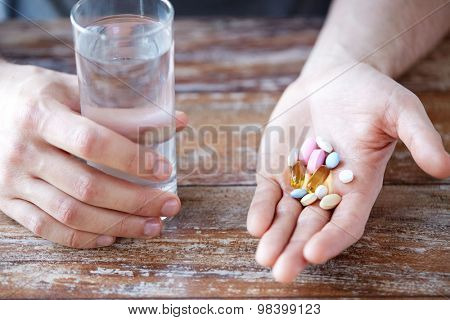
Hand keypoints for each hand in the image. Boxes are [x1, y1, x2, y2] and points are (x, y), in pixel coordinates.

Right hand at [0, 62, 187, 247]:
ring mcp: (13, 181)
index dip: (132, 160)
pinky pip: (46, 229)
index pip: (92, 143)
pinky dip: (82, 238)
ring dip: (118, 225)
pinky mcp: (7, 201)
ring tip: (152, 226)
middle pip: (87, 187)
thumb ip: (121, 108)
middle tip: (170, 206)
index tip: (164, 170)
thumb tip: (177, 122)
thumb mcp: (73, 88)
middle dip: (136, 201)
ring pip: (71, 214)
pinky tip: (111, 236)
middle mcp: (25, 151)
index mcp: (42, 116)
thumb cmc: (38, 94)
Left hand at [247, 62, 448, 281]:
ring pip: (286, 217)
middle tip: (282, 272)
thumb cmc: (372, 95)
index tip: (314, 253)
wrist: (334, 79)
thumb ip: (419, 137)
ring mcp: (299, 182)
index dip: (332, 239)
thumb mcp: (400, 110)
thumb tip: (445, 168)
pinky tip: (255, 226)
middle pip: (312, 228)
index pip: (347, 222)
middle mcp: (327, 191)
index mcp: (359, 186)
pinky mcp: (277, 169)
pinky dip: (260, 210)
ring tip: (264, 257)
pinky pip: (267, 194)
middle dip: (296, 249)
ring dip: (275, 238)